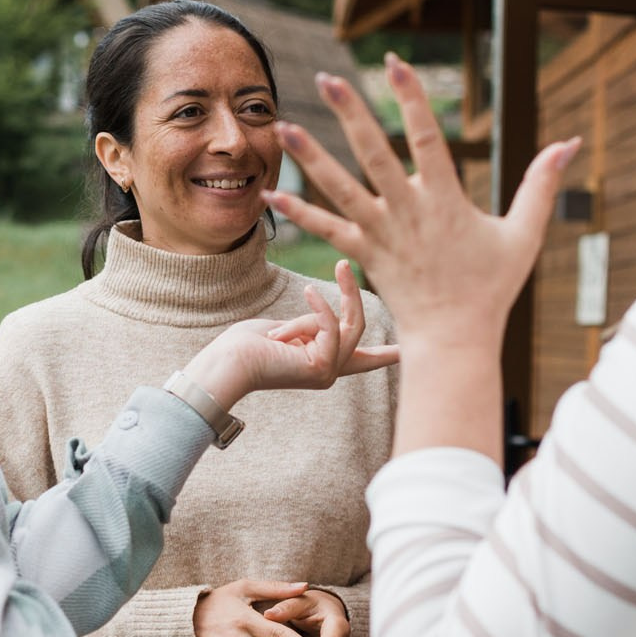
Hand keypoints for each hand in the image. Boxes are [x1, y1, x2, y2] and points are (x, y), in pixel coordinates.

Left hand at [180, 260, 398, 408]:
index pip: (362, 359)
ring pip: (351, 325)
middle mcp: (330, 371)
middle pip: (358, 328)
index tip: (407, 353)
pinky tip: (309, 291)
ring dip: (344, 293)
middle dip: (354, 295)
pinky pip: (332, 326)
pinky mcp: (322, 368)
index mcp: (322, 363)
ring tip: (339, 266)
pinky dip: (319, 308)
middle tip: (344, 264)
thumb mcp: (288, 328)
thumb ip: (313, 325)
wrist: (228, 362)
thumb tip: (327, 318)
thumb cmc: (246, 344)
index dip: (386, 355)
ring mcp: (328, 373)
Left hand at [264, 53, 581, 348]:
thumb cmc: (492, 287)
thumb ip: (543, 185)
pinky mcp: (363, 254)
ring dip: (312, 157)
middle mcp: (408, 211)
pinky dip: (299, 213)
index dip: (411, 97)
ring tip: (284, 126)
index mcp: (446, 199)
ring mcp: (381, 233)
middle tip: (327, 79)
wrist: (455, 339)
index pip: (428, 137)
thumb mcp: (525, 234)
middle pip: (375, 153)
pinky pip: (327, 230)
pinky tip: (270, 194)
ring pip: (341, 187)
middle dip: (351, 113)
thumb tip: (571, 143)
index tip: (394, 62)